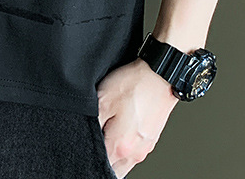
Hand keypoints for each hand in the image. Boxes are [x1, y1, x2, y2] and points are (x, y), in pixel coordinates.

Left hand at [95, 58, 179, 177]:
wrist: (160, 75)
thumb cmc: (134, 84)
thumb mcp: (103, 99)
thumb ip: (93, 125)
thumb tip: (85, 139)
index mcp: (121, 147)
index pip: (99, 164)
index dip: (88, 153)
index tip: (84, 142)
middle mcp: (135, 153)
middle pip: (112, 169)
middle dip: (102, 158)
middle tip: (96, 139)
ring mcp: (145, 148)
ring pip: (124, 164)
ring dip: (113, 155)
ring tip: (108, 133)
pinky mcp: (151, 140)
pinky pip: (134, 153)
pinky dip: (125, 149)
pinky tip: (120, 130)